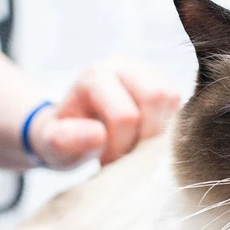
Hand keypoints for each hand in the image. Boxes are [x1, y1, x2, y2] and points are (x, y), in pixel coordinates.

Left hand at [28, 58, 180, 169]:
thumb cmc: (61, 138)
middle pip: (154, 98)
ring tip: (135, 149)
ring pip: (171, 97)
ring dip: (158, 133)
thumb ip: (65, 139)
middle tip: (127, 158)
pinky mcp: (160, 82)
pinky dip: (167, 128)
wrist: (69, 130)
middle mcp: (122, 65)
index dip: (121, 147)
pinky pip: (178, 103)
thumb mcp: (51, 144)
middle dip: (145, 138)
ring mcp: (144, 70)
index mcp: (94, 76)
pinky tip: (145, 141)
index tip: (107, 164)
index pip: (124, 115)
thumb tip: (98, 135)